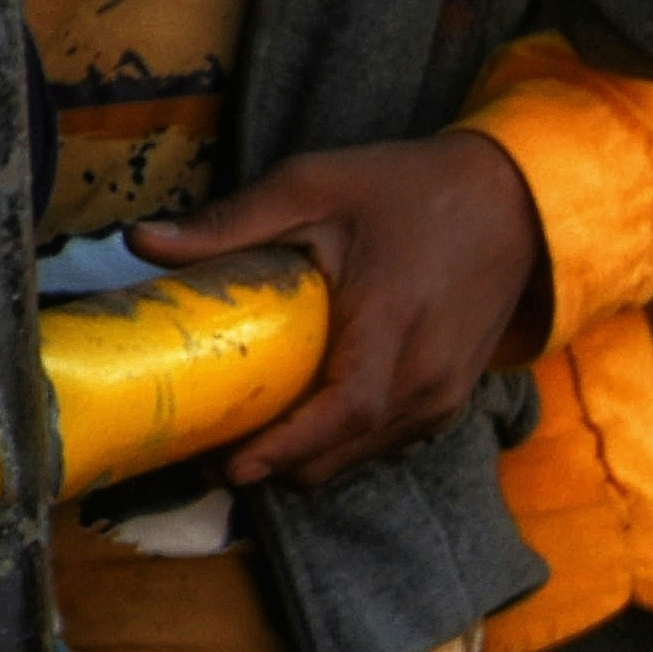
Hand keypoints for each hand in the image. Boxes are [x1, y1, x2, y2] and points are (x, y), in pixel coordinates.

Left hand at [130, 132, 549, 489]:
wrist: (512, 204)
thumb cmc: (410, 190)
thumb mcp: (314, 185)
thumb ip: (231, 222)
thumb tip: (140, 242)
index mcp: (390, 322)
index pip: (340, 410)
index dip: (285, 447)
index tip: (232, 467)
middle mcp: (426, 375)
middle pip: (345, 450)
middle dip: (282, 465)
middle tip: (218, 455)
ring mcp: (446, 394)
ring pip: (367, 453)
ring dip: (313, 457)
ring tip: (256, 442)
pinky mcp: (453, 398)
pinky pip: (391, 439)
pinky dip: (346, 442)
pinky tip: (311, 422)